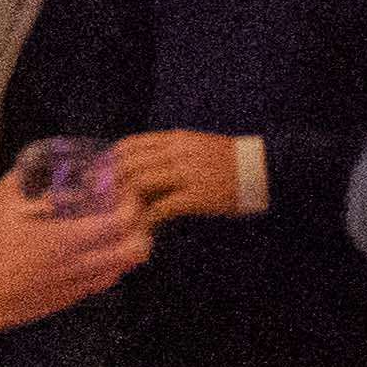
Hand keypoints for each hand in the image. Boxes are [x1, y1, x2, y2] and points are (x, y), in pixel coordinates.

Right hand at [0, 162, 154, 316]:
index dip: (132, 203)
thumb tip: (23, 167)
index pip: (124, 219)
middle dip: (142, 227)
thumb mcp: (1, 209)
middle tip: (129, 212)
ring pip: (128, 264)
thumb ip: (15, 184)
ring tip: (117, 232)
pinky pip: (109, 278)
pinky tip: (96, 254)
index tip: (124, 191)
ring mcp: (85, 281)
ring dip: (130, 245)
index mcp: (72, 238)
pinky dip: (113, 263)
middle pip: (139, 246)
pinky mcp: (78, 295)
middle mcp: (86, 262)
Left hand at [103, 129, 248, 223]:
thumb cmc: (228, 162)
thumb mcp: (196, 148)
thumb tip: (134, 170)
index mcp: (176, 140)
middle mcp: (178, 153)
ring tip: (123, 217)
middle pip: (128, 165)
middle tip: (105, 204)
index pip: (129, 145)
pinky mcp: (197, 195)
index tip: (101, 179)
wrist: (265, 169)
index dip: (109, 163)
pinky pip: (161, 207)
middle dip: (111, 186)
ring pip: (139, 184)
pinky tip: (147, 226)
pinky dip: (149, 219)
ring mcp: (187, 173)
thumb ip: (167, 155)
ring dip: (127, 203)